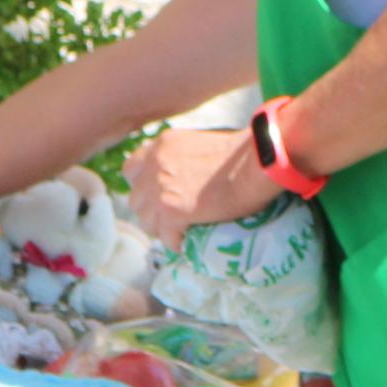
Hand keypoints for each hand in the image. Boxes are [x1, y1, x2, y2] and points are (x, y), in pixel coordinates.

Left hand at [127, 124, 280, 237]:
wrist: (255, 163)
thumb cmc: (242, 153)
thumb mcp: (201, 144)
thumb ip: (183, 158)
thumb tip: (186, 177)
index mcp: (162, 145)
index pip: (131, 170)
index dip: (143, 186)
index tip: (156, 195)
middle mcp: (154, 165)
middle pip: (136, 200)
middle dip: (152, 211)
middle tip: (171, 218)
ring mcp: (160, 189)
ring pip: (147, 222)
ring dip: (162, 229)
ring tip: (180, 232)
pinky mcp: (172, 212)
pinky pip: (166, 237)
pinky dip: (177, 242)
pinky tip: (189, 241)